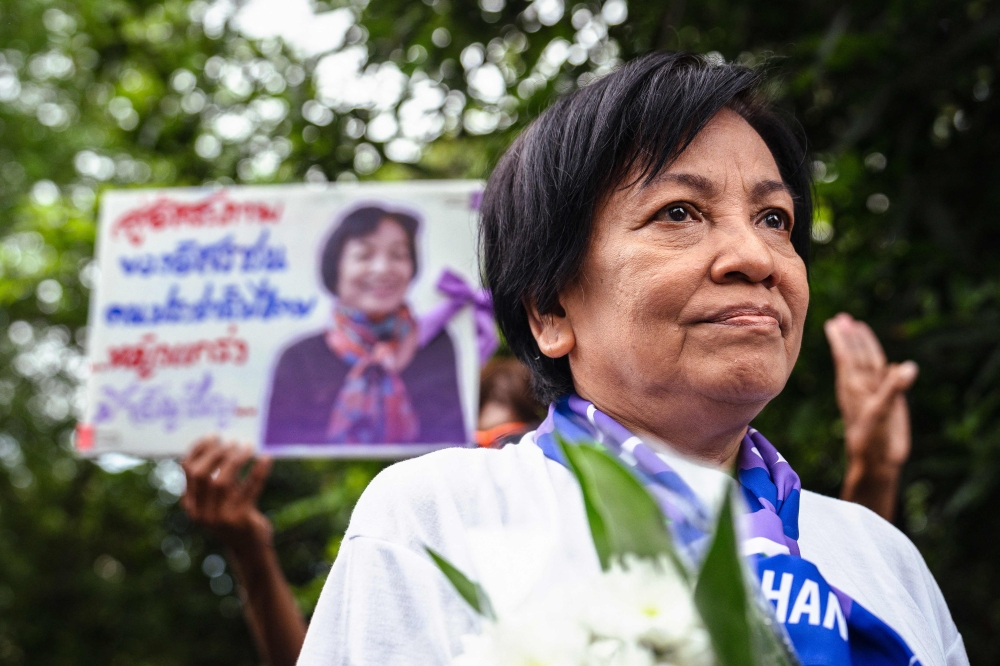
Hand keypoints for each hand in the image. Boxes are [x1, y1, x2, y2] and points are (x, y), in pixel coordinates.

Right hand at [181, 435, 273, 552]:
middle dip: (216, 453)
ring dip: (236, 460)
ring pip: (222, 482)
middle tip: (232, 440)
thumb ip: (217, 477)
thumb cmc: (234, 514)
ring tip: (248, 446)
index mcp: (191, 503)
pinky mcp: (240, 520)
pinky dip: (258, 471)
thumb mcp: (219, 498)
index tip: (213, 435)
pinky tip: (266, 458)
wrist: (248, 548)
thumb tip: (227, 442)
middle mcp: (201, 512)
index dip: (199, 450)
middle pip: (202, 475)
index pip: (188, 470)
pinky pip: (249, 490)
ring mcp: (219, 518)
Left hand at [825, 313, 917, 472]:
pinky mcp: (889, 405)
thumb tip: (907, 365)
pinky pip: (887, 383)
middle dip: (851, 339)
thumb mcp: (880, 412)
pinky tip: (892, 364)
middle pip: (858, 357)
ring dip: (865, 349)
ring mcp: (875, 395)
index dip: (842, 341)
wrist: (876, 462)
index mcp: (855, 388)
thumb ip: (893, 389)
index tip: (833, 323)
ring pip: (871, 366)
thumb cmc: (872, 438)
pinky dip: (890, 372)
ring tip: (859, 331)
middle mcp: (863, 388)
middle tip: (842, 318)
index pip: (847, 358)